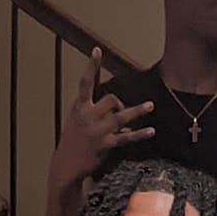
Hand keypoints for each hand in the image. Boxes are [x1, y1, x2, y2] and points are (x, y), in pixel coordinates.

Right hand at [50, 48, 154, 189]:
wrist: (66, 165)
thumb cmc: (72, 142)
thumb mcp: (76, 121)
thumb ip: (92, 111)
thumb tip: (117, 109)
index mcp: (79, 108)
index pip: (85, 83)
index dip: (91, 66)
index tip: (97, 50)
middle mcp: (88, 116)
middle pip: (111, 100)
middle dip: (119, 103)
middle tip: (122, 110)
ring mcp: (97, 131)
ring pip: (121, 116)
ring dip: (137, 111)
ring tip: (150, 106)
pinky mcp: (105, 144)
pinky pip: (126, 137)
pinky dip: (139, 134)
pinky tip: (150, 131)